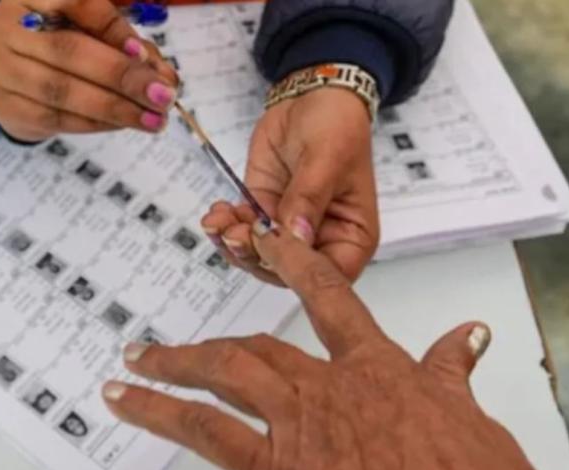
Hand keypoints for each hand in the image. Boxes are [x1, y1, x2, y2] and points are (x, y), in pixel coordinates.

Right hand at [0, 0, 177, 141]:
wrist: (9, 74)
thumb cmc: (58, 42)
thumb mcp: (86, 28)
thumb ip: (122, 43)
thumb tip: (161, 74)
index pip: (76, 3)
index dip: (114, 29)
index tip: (146, 54)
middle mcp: (4, 25)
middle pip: (69, 50)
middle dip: (122, 76)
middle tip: (162, 96)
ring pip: (62, 91)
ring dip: (114, 108)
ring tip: (151, 119)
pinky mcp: (4, 106)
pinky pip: (55, 119)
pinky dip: (95, 123)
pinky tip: (122, 124)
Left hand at [103, 222, 568, 469]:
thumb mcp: (470, 417)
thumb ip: (451, 370)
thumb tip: (467, 338)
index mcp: (377, 367)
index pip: (328, 296)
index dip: (293, 264)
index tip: (268, 241)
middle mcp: (328, 385)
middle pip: (257, 346)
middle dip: (210, 344)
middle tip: (172, 344)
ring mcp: (299, 424)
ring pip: (223, 375)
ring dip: (172, 365)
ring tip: (137, 361)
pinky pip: (204, 431)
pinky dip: (160, 412)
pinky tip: (128, 402)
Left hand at [202, 87, 378, 283]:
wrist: (311, 95)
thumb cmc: (336, 125)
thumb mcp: (326, 159)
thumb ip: (308, 199)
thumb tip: (295, 236)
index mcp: (351, 236)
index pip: (327, 274)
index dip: (297, 272)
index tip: (271, 250)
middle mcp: (319, 239)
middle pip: (285, 270)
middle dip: (254, 255)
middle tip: (234, 234)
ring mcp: (287, 227)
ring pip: (257, 254)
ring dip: (233, 242)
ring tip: (219, 220)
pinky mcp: (262, 210)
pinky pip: (241, 230)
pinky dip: (225, 226)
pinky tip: (217, 212)